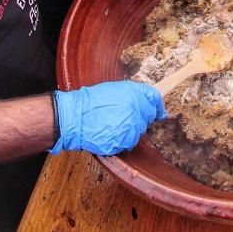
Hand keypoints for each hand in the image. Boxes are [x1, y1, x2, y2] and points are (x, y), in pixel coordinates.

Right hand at [50, 81, 165, 154]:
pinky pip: (128, 142)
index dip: (156, 104)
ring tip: (113, 122)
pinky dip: (121, 138)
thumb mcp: (117, 88)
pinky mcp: (122, 143)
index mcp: (135, 97)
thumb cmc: (92, 101)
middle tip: (123, 113)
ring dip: (131, 128)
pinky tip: (109, 131)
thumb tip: (154, 100)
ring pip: (139, 131)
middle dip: (140, 116)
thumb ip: (137, 93)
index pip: (155, 100)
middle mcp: (136, 113)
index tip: (158, 109)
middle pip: (148, 117)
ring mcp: (129, 130)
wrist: (74, 118)